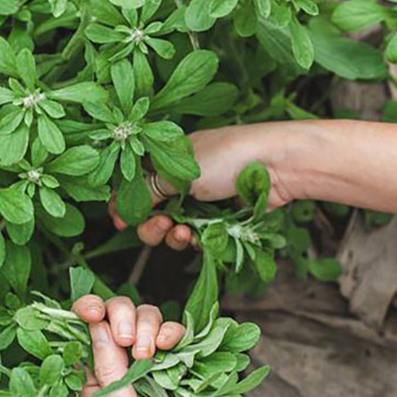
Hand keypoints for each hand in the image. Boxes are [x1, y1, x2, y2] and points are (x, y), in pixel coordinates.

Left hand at [73, 295, 236, 396]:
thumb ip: (109, 369)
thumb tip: (95, 324)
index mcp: (98, 384)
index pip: (87, 335)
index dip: (89, 314)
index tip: (94, 311)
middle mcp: (125, 370)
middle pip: (120, 319)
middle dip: (125, 318)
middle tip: (132, 342)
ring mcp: (155, 367)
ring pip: (149, 321)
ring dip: (151, 326)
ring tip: (154, 352)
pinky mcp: (183, 367)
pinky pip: (177, 335)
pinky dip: (175, 333)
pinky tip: (174, 345)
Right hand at [111, 123, 299, 248]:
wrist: (277, 165)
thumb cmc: (227, 157)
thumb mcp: (178, 172)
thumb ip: (147, 190)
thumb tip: (119, 207)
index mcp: (170, 157)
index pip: (138, 183)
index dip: (127, 204)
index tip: (121, 221)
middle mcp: (185, 177)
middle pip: (154, 210)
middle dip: (150, 224)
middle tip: (158, 227)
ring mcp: (204, 198)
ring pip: (175, 226)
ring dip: (172, 235)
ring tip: (181, 233)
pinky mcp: (223, 216)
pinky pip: (199, 235)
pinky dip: (195, 240)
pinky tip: (198, 238)